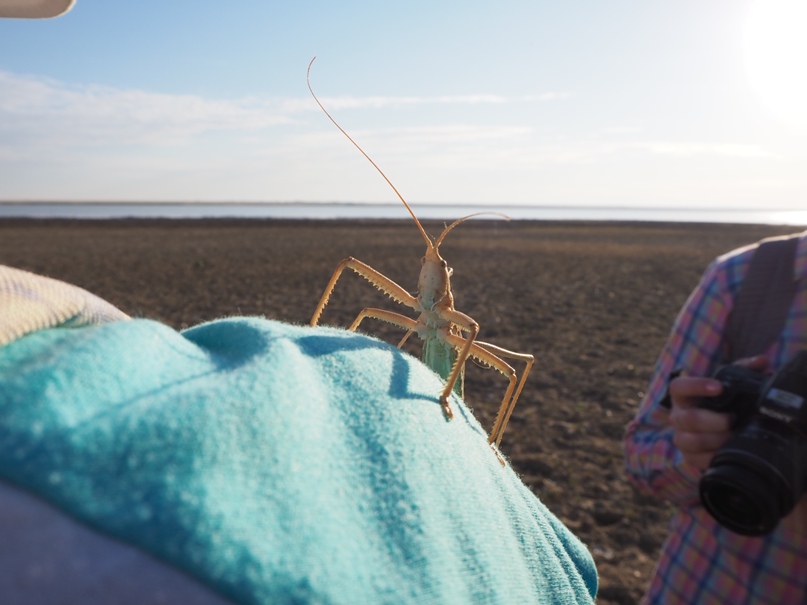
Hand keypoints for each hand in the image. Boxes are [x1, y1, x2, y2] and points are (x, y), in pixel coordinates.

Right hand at [668, 355, 769, 470]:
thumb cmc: (720, 404)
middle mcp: (677, 416)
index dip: (696, 386)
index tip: (719, 388)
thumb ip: (743, 370)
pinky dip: (715, 456)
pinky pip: (697, 459)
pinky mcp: (688, 456)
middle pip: (689, 418)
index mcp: (683, 396)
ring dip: (717, 439)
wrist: (716, 432)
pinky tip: (728, 449)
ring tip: (733, 436)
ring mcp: (680, 437)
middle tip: (733, 419)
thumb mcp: (728, 386)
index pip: (678, 386)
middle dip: (715, 421)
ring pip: (692, 440)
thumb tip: (762, 360)